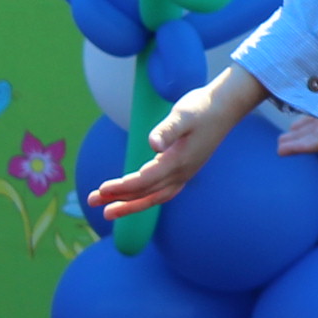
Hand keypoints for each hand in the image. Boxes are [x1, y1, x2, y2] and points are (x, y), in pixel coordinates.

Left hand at [92, 70, 261, 218]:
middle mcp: (182, 173)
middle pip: (146, 193)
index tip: (101, 189)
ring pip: (154, 197)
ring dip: (130, 204)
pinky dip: (145, 198)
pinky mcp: (185, 169)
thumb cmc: (202, 108)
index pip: (144, 181)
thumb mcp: (183, 114)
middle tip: (92, 201)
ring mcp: (185, 174)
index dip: (122, 187)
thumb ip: (167, 130)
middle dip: (119, 199)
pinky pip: (162, 192)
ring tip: (107, 210)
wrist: (225, 107)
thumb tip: (152, 145)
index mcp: (178, 162)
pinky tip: (133, 197)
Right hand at [274, 39, 317, 156]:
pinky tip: (287, 150)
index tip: (291, 126)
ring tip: (280, 150)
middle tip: (281, 142)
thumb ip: (317, 69)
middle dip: (298, 136)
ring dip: (297, 145)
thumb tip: (302, 59)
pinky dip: (301, 146)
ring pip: (315, 139)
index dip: (304, 123)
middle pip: (316, 130)